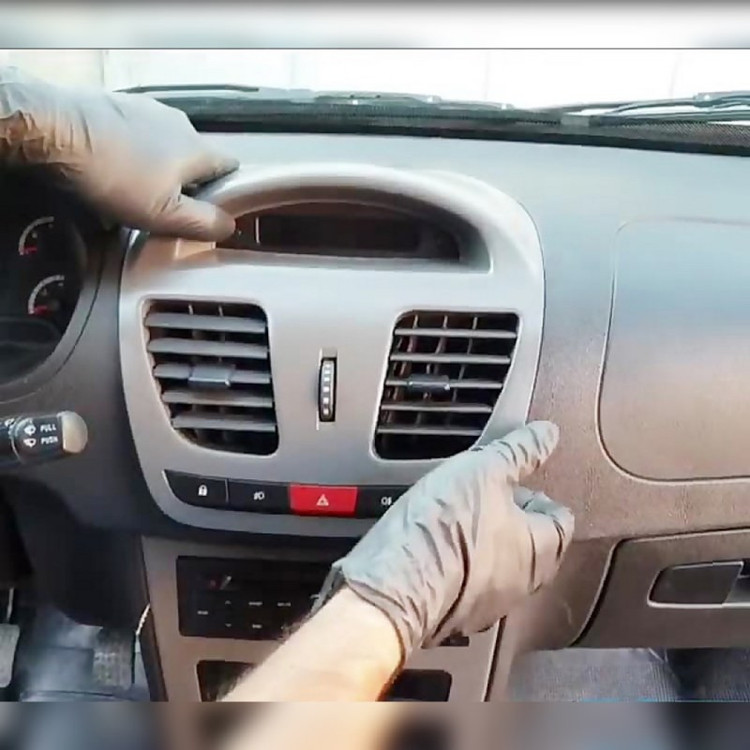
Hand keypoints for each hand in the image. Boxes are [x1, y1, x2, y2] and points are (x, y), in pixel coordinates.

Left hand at [0, 66, 237, 239]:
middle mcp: (177, 123)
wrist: (54, 131)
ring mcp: (145, 110)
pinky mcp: (115, 106)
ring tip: (132, 190)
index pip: (230, 167)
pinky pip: (132, 135)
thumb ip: (203, 222)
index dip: (226, 190)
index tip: (212, 208)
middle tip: (165, 208)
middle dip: (184, 182)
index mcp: (196, 148)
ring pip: (162, 145)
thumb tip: (228, 226)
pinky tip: (110, 170)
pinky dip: (129, 152)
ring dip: (155, 167)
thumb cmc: (112, 174)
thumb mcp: (165, 214)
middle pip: (193, 158)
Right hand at [314, 421, 573, 657]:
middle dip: (509, 516)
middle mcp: (522, 583)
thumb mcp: (484, 471)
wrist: (393, 586)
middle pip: (529, 542)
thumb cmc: (442, 533)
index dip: (539, 492)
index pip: (561, 518)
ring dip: (481, 541)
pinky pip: (463, 582)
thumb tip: (546, 434)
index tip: (518, 479)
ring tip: (453, 516)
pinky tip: (432, 545)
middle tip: (484, 493)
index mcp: (541, 549)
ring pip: (496, 564)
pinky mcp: (452, 614)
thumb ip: (519, 451)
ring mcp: (487, 604)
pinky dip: (454, 563)